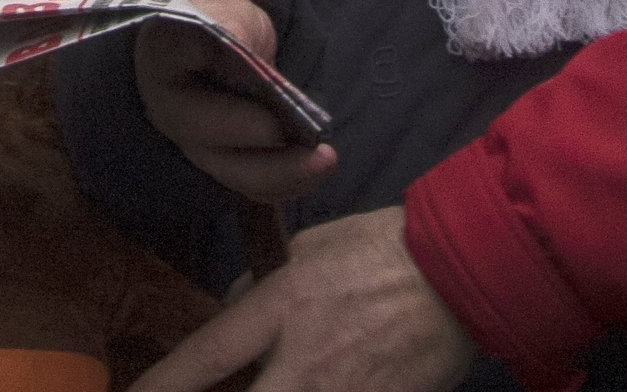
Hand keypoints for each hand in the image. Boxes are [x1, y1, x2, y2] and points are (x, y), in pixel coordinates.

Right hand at [135, 0, 335, 205]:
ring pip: (233, 171)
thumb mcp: (232, 10)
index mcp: (162, 57)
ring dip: (282, 171)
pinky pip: (256, 187)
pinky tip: (318, 167)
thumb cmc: (227, 25)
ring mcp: (196, 146)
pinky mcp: (227, 167)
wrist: (228, 52)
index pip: (170, 53)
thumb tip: (237, 40)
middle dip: (248, 132)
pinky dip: (290, 183)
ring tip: (325, 158)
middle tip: (285, 128)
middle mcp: (169, 110)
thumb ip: (233, 22)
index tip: (237, 55)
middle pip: (200, 131)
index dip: (196, 57)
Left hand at [137, 207, 474, 391]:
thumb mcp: (309, 251)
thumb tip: (229, 314)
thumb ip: (261, 287)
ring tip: (272, 388)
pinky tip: (324, 391)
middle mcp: (304, 361)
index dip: (163, 385)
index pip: (207, 355)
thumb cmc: (383, 249)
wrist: (463, 270)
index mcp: (282, 308)